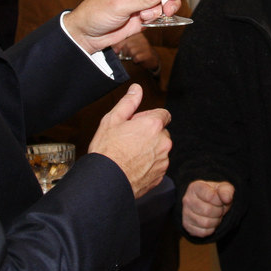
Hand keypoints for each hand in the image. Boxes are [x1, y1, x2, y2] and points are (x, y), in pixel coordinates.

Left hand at [62, 0, 180, 55]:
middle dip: (168, 0)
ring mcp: (142, 4)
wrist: (86, 34)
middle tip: (167, 10)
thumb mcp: (118, 5)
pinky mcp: (143, 17)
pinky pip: (158, 17)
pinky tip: (146, 22)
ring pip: (163, 4)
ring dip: (160, 12)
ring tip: (145, 18)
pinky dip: (158, 20)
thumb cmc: (95, 13)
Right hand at [88, 84, 170, 198]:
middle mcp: (163, 142)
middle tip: (130, 139)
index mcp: (153, 125)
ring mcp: (163, 160)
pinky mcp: (160, 175)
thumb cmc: (107, 152)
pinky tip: (133, 165)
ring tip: (129, 154)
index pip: (164, 114)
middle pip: (161, 132)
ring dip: (149, 150)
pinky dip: (148, 165)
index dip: (149, 117)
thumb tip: (136, 89)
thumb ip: (128, 102)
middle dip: (149, 134)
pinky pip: (157, 166)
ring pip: (160, 150)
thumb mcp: (113, 120)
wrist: (106, 181)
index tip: (138, 124)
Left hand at [111, 33, 159, 72]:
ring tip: (133, 56)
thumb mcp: (131, 44)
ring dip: (130, 56)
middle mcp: (142, 38)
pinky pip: (136, 57)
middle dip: (124, 51)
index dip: (119, 44)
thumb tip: (113, 48)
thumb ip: (122, 44)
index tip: (116, 50)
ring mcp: (145, 46)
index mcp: (137, 34)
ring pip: (131, 51)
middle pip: (127, 44)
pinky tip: (137, 59)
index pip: (125, 36)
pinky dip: (135, 60)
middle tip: (127, 54)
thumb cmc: (140, 51)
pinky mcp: (147, 54)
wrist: (152, 58)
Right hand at [181, 179, 234, 237]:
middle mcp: (187, 199)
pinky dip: (211, 229)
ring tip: (215, 215)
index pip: (211, 196)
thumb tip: (227, 198)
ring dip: (216, 221)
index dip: (220, 201)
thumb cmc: (216, 195)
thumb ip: (227, 190)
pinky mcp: (186, 226)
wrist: (209, 204)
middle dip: (219, 212)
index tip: (220, 200)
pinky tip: (210, 222)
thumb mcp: (223, 188)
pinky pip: (203, 232)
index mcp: (195, 187)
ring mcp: (185, 213)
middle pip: (208, 211)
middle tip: (219, 209)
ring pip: (206, 223)